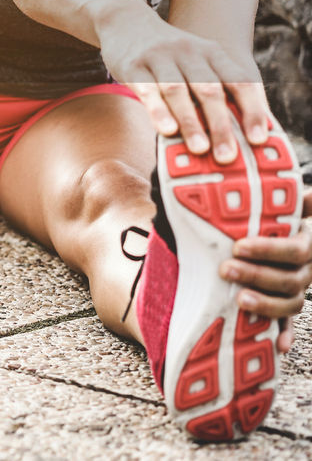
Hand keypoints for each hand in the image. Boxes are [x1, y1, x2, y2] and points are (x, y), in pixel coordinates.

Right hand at [100, 15, 268, 163]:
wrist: (127, 21)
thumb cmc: (169, 53)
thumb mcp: (198, 59)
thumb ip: (216, 87)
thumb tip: (237, 133)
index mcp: (212, 53)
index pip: (240, 81)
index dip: (252, 110)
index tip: (258, 140)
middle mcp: (189, 52)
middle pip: (210, 90)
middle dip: (221, 125)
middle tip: (228, 156)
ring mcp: (160, 57)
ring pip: (179, 91)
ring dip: (191, 122)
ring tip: (200, 149)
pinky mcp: (133, 65)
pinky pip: (147, 90)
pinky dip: (158, 111)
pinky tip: (166, 130)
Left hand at [219, 186, 311, 353]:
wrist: (296, 232)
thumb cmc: (279, 213)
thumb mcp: (284, 202)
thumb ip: (286, 195)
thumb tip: (284, 184)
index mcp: (307, 243)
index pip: (294, 250)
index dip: (268, 250)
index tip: (238, 245)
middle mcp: (307, 269)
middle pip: (290, 279)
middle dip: (258, 275)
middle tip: (226, 269)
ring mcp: (299, 288)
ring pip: (291, 302)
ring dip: (267, 304)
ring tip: (239, 300)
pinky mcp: (288, 303)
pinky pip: (289, 321)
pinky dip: (285, 334)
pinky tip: (279, 347)